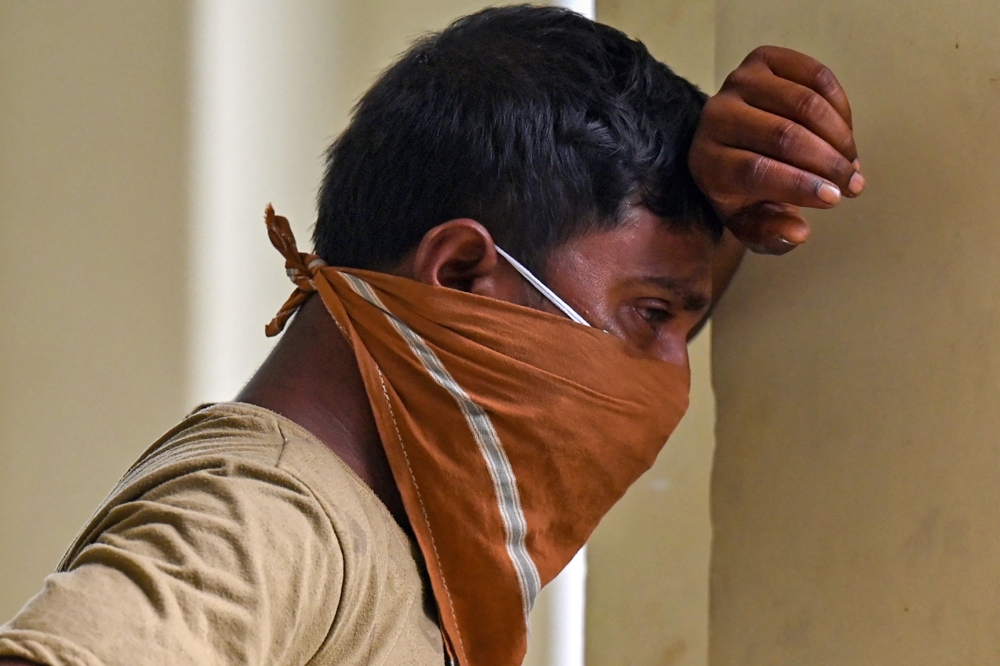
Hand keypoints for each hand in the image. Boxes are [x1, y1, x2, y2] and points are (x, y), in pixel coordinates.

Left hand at [688, 46, 863, 254]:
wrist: (734, 147)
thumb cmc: (745, 192)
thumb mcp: (753, 223)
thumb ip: (772, 235)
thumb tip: (800, 232)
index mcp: (706, 161)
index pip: (754, 171)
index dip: (799, 186)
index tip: (834, 199)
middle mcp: (715, 116)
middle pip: (782, 136)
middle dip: (827, 163)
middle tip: (853, 184)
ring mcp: (739, 82)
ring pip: (803, 103)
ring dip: (839, 136)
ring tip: (851, 163)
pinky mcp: (764, 60)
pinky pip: (815, 76)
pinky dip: (840, 107)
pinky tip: (845, 134)